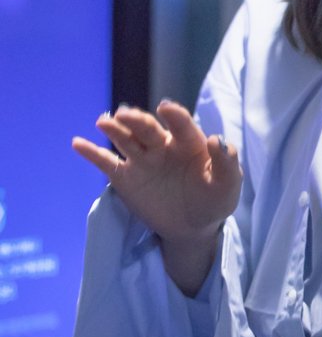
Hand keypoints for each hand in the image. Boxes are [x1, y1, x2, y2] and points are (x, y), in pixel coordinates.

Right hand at [73, 101, 241, 282]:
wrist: (193, 227)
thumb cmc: (214, 199)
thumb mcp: (228, 185)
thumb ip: (226, 163)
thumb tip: (218, 139)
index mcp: (189, 142)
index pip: (181, 125)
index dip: (175, 116)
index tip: (166, 109)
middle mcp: (163, 145)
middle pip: (147, 129)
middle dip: (137, 120)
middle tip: (126, 115)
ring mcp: (142, 160)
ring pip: (126, 140)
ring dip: (115, 129)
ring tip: (104, 121)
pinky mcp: (126, 178)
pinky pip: (106, 163)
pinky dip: (91, 153)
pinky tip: (77, 143)